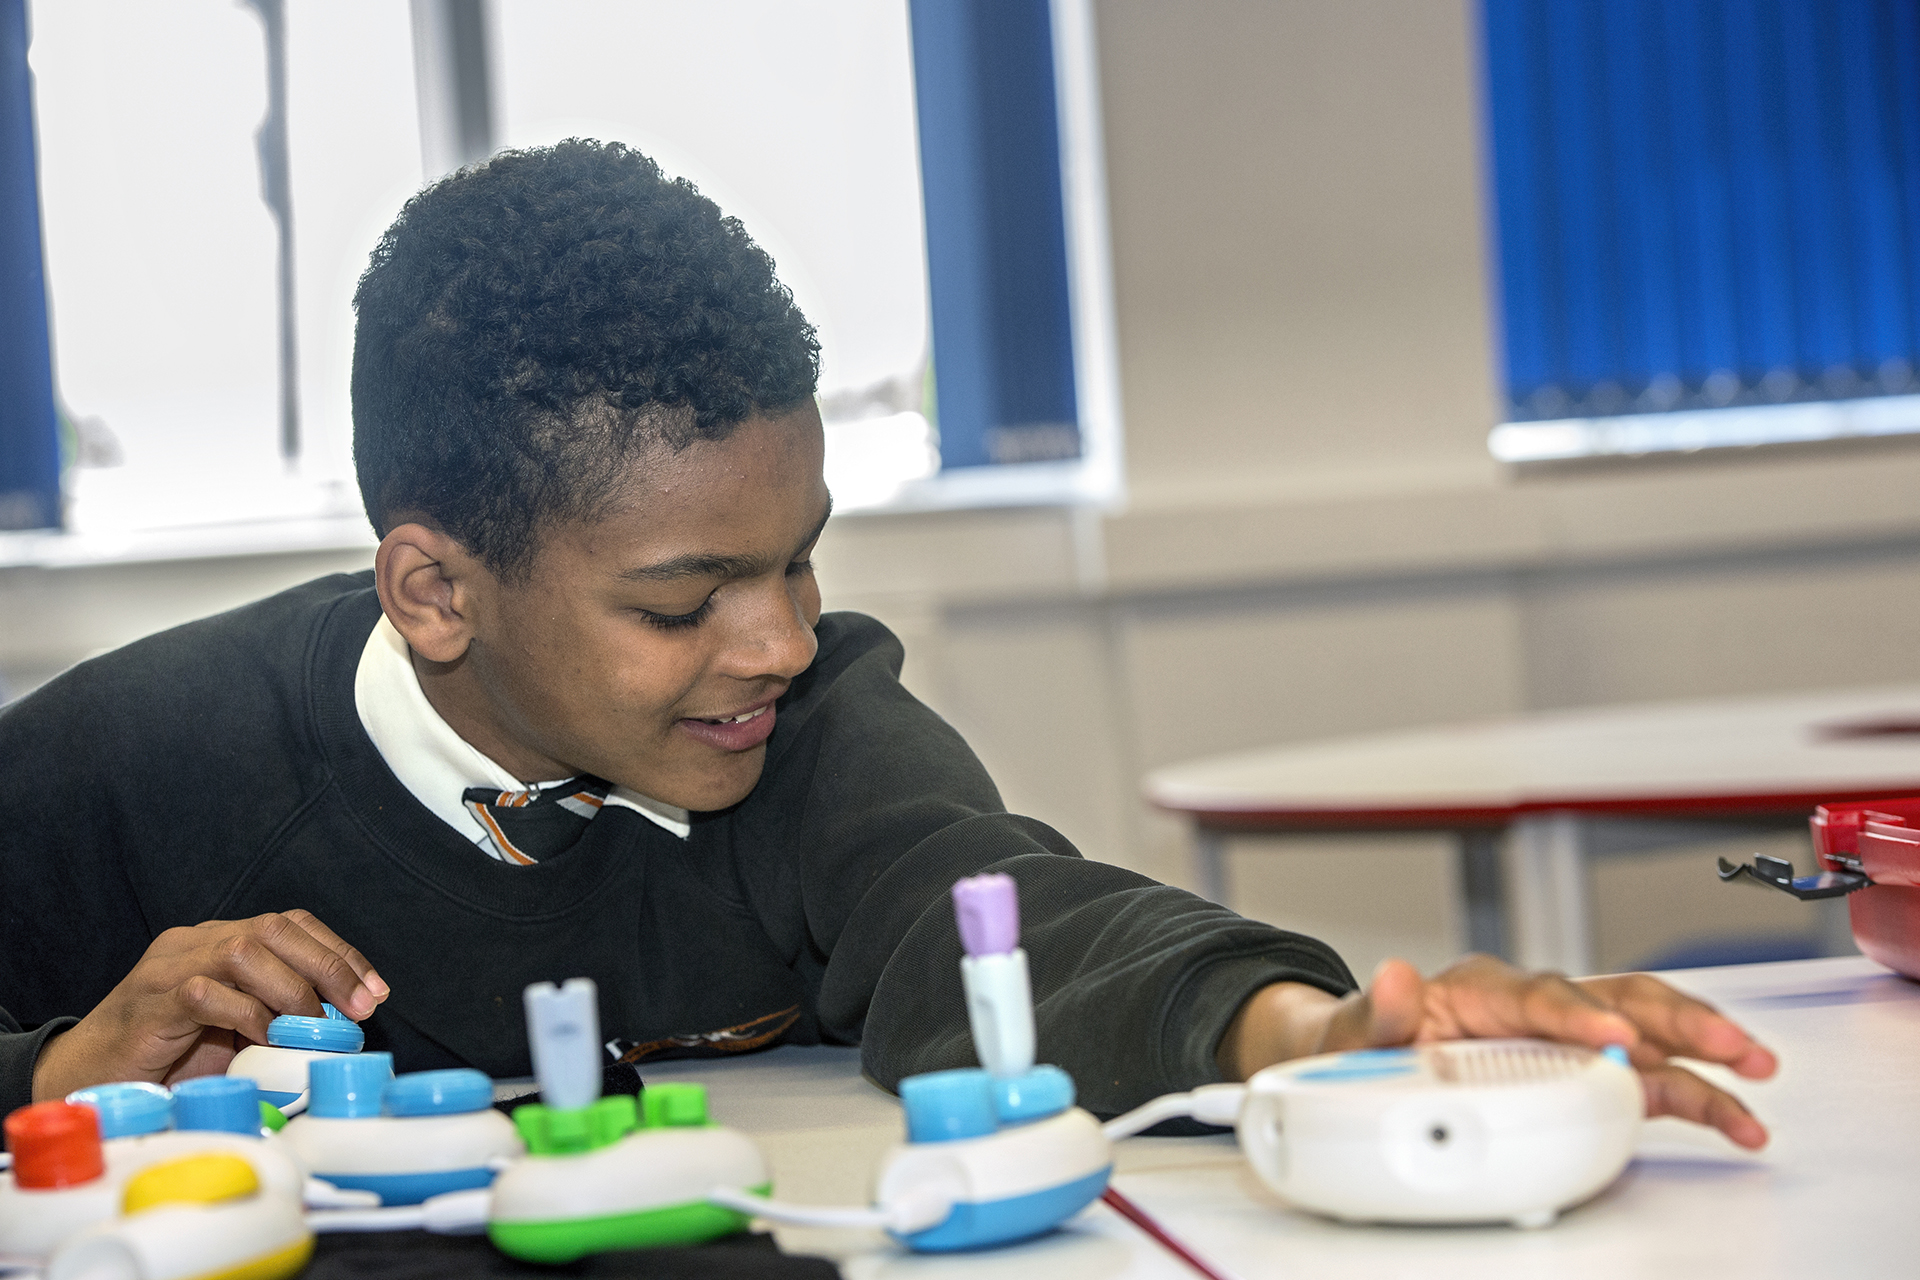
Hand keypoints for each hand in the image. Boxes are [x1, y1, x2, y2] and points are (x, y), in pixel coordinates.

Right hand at [30, 910, 388, 1102]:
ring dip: (291, 990)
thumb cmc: (168, 1059)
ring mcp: (168, 968)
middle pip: (274, 929)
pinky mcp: (150, 1002)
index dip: (338, 953)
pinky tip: (263, 1038)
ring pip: (244, 950)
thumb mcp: (236, 1031)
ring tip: (311, 1027)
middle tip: (358, 1007)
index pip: (290, 925)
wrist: (87, 1080)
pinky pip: (205, 992)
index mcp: (219, 942)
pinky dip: (245, 1014)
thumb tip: (344, 1022)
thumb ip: (278, 1015)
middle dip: (329, 966)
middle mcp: (195, 943)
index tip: (374, 991)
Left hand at [1216, 954, 1776, 1148]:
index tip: (1614, 1040)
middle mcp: (1535, 1006)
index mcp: (1479, 990)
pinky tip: (1738, 1119)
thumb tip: (1391, 975)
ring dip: (1704, 1050)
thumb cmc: (1361, 1039)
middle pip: (1616, 999)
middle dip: (1676, 1020)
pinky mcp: (1587, 1072)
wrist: (1361, 1055)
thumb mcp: (1352, 1029)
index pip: (1539, 996)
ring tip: (1757, 1071)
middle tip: (1728, 1044)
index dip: (1579, 1018)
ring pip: (1648, 1032)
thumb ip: (1374, 1011)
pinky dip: (1696, 1096)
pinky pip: (1649, 1080)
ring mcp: (1567, 1039)